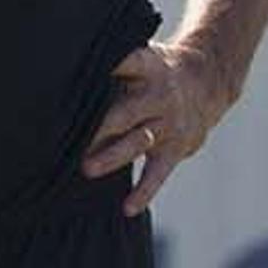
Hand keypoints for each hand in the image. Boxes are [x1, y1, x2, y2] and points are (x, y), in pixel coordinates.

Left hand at [85, 42, 234, 213]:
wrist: (208, 83)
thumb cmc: (154, 73)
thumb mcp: (140, 60)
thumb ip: (112, 70)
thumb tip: (59, 85)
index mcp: (147, 67)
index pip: (128, 62)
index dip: (110, 66)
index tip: (78, 73)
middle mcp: (158, 95)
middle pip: (126, 110)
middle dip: (99, 125)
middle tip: (70, 138)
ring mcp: (168, 124)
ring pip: (138, 141)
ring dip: (113, 156)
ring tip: (88, 169)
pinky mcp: (176, 148)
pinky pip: (158, 173)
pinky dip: (144, 191)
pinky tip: (128, 207)